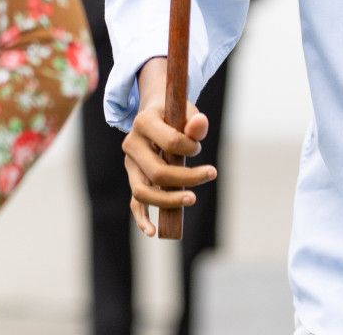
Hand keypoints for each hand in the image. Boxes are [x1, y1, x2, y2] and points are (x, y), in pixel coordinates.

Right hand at [122, 57, 216, 236]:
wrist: (155, 114)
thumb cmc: (174, 114)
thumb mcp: (186, 111)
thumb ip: (195, 122)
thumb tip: (200, 124)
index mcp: (143, 122)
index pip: (170, 143)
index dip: (190, 148)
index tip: (199, 147)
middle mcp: (131, 144)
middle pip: (157, 172)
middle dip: (186, 178)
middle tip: (211, 173)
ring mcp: (130, 164)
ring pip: (143, 192)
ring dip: (168, 200)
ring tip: (192, 199)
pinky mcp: (134, 178)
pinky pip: (135, 202)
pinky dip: (142, 218)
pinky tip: (153, 231)